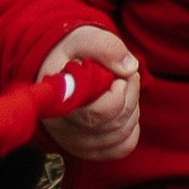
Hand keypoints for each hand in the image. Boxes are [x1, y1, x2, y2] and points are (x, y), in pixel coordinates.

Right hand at [37, 25, 140, 159]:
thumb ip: (106, 47)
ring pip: (120, 136)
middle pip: (114, 124)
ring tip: (122, 89)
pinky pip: (121, 148)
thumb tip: (130, 68)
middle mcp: (61, 128)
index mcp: (58, 100)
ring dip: (132, 110)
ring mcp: (73, 142)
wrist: (56, 67)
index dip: (119, 94)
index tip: (118, 75)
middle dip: (130, 95)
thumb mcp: (85, 38)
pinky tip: (123, 110)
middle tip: (126, 76)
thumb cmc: (71, 52)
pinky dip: (131, 129)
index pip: (99, 113)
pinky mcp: (85, 149)